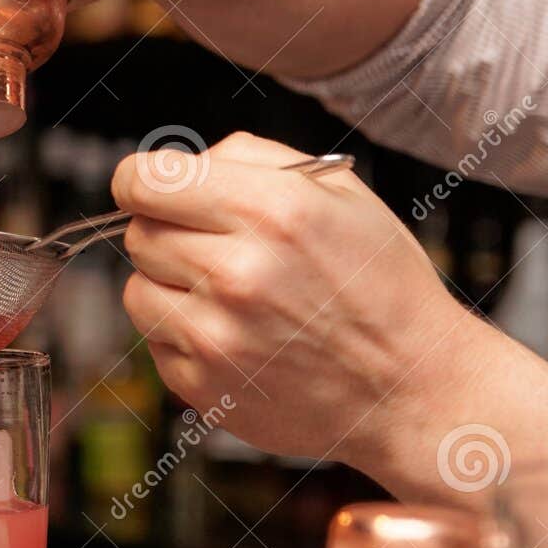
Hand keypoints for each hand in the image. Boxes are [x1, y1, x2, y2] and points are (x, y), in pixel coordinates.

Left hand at [111, 132, 475, 473]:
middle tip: (214, 248)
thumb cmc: (381, 285)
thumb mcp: (341, 192)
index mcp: (269, 210)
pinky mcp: (205, 386)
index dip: (141, 179)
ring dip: (168, 287)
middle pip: (138, 233)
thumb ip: (251, 158)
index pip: (145, 179)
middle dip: (167, 232)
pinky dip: (185, 337)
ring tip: (227, 295)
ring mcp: (216, 336)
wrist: (411, 388)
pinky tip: (238, 337)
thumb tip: (185, 165)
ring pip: (136, 291)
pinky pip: (156, 345)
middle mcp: (236, 272)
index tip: (149, 189)